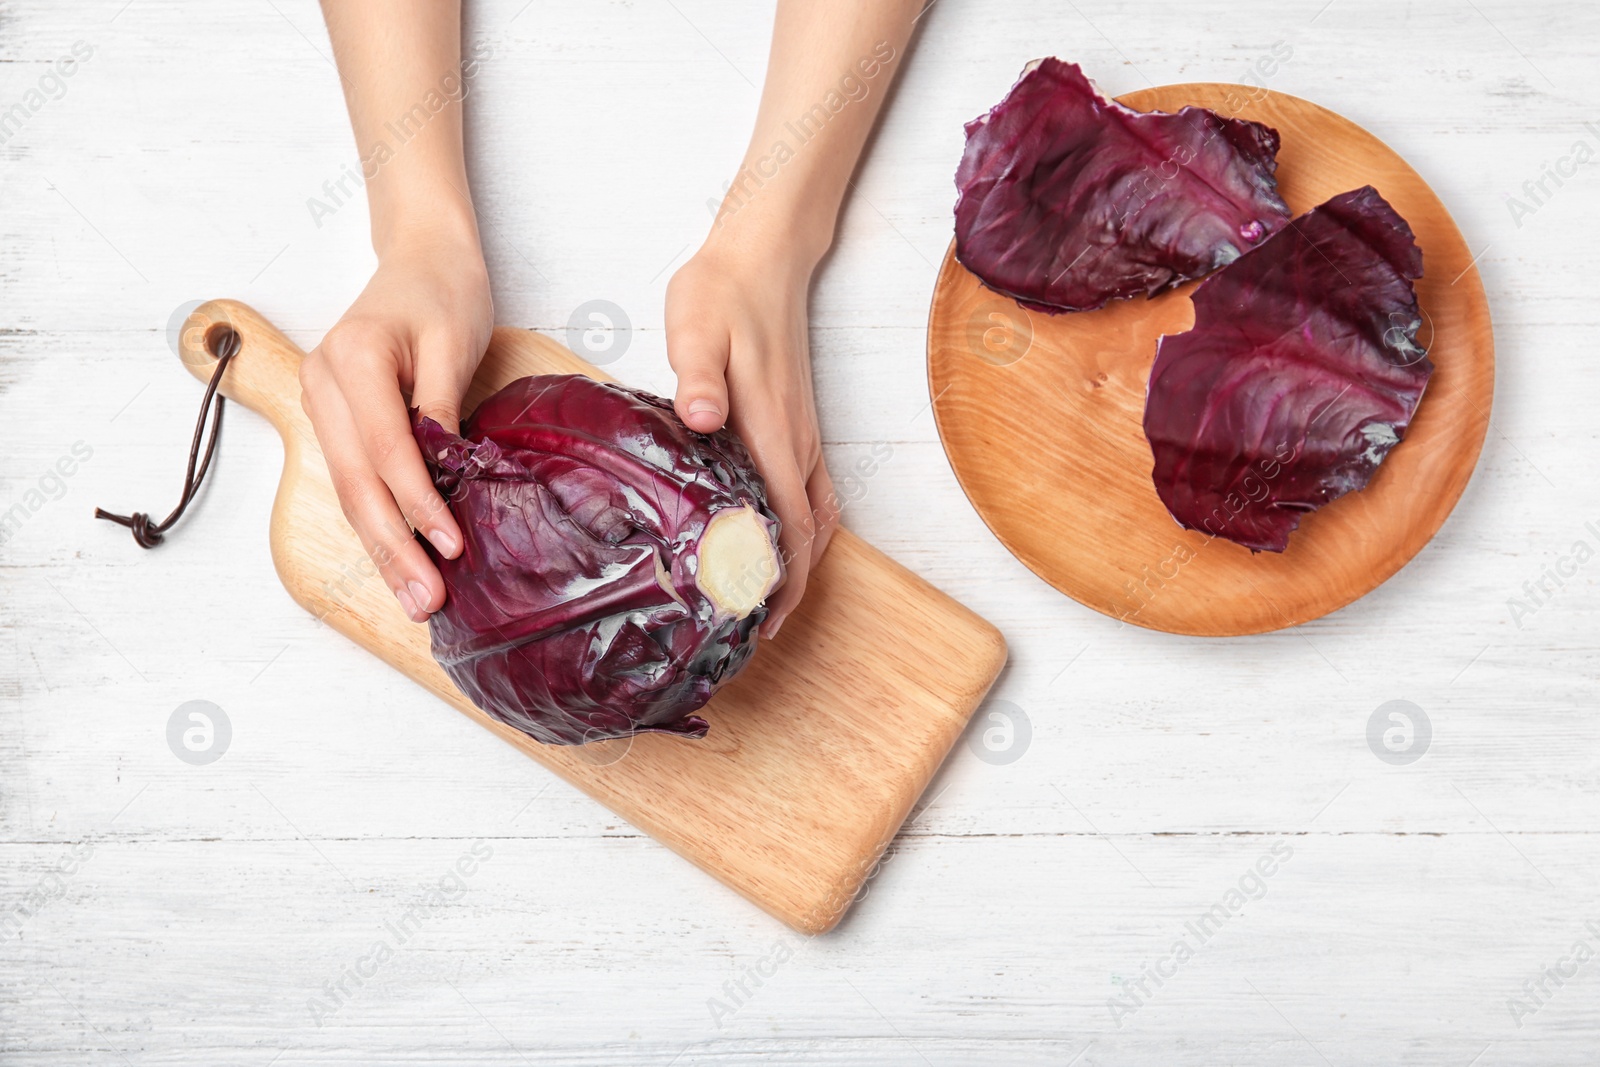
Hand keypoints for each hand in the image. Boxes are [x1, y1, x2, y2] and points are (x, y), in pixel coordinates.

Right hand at [299, 227, 491, 621]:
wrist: (421, 257)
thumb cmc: (444, 290)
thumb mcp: (455, 341)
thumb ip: (442, 407)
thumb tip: (444, 476)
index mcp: (353, 359)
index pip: (386, 449)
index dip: (418, 504)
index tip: (450, 547)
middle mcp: (323, 384)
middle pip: (357, 482)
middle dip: (392, 548)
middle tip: (423, 601)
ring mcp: (322, 404)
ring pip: (350, 491)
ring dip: (382, 549)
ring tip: (414, 599)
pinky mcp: (336, 420)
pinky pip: (356, 481)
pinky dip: (380, 523)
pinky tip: (401, 562)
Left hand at [666, 237, 838, 638]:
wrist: (762, 256)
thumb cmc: (722, 292)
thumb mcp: (696, 325)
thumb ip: (698, 374)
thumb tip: (701, 418)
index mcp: (772, 430)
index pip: (790, 525)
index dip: (779, 580)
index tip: (755, 623)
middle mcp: (797, 442)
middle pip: (810, 536)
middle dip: (787, 590)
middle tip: (751, 633)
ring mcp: (802, 435)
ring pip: (815, 519)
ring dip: (797, 564)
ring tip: (762, 602)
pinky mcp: (796, 425)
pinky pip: (810, 494)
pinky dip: (800, 532)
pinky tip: (771, 544)